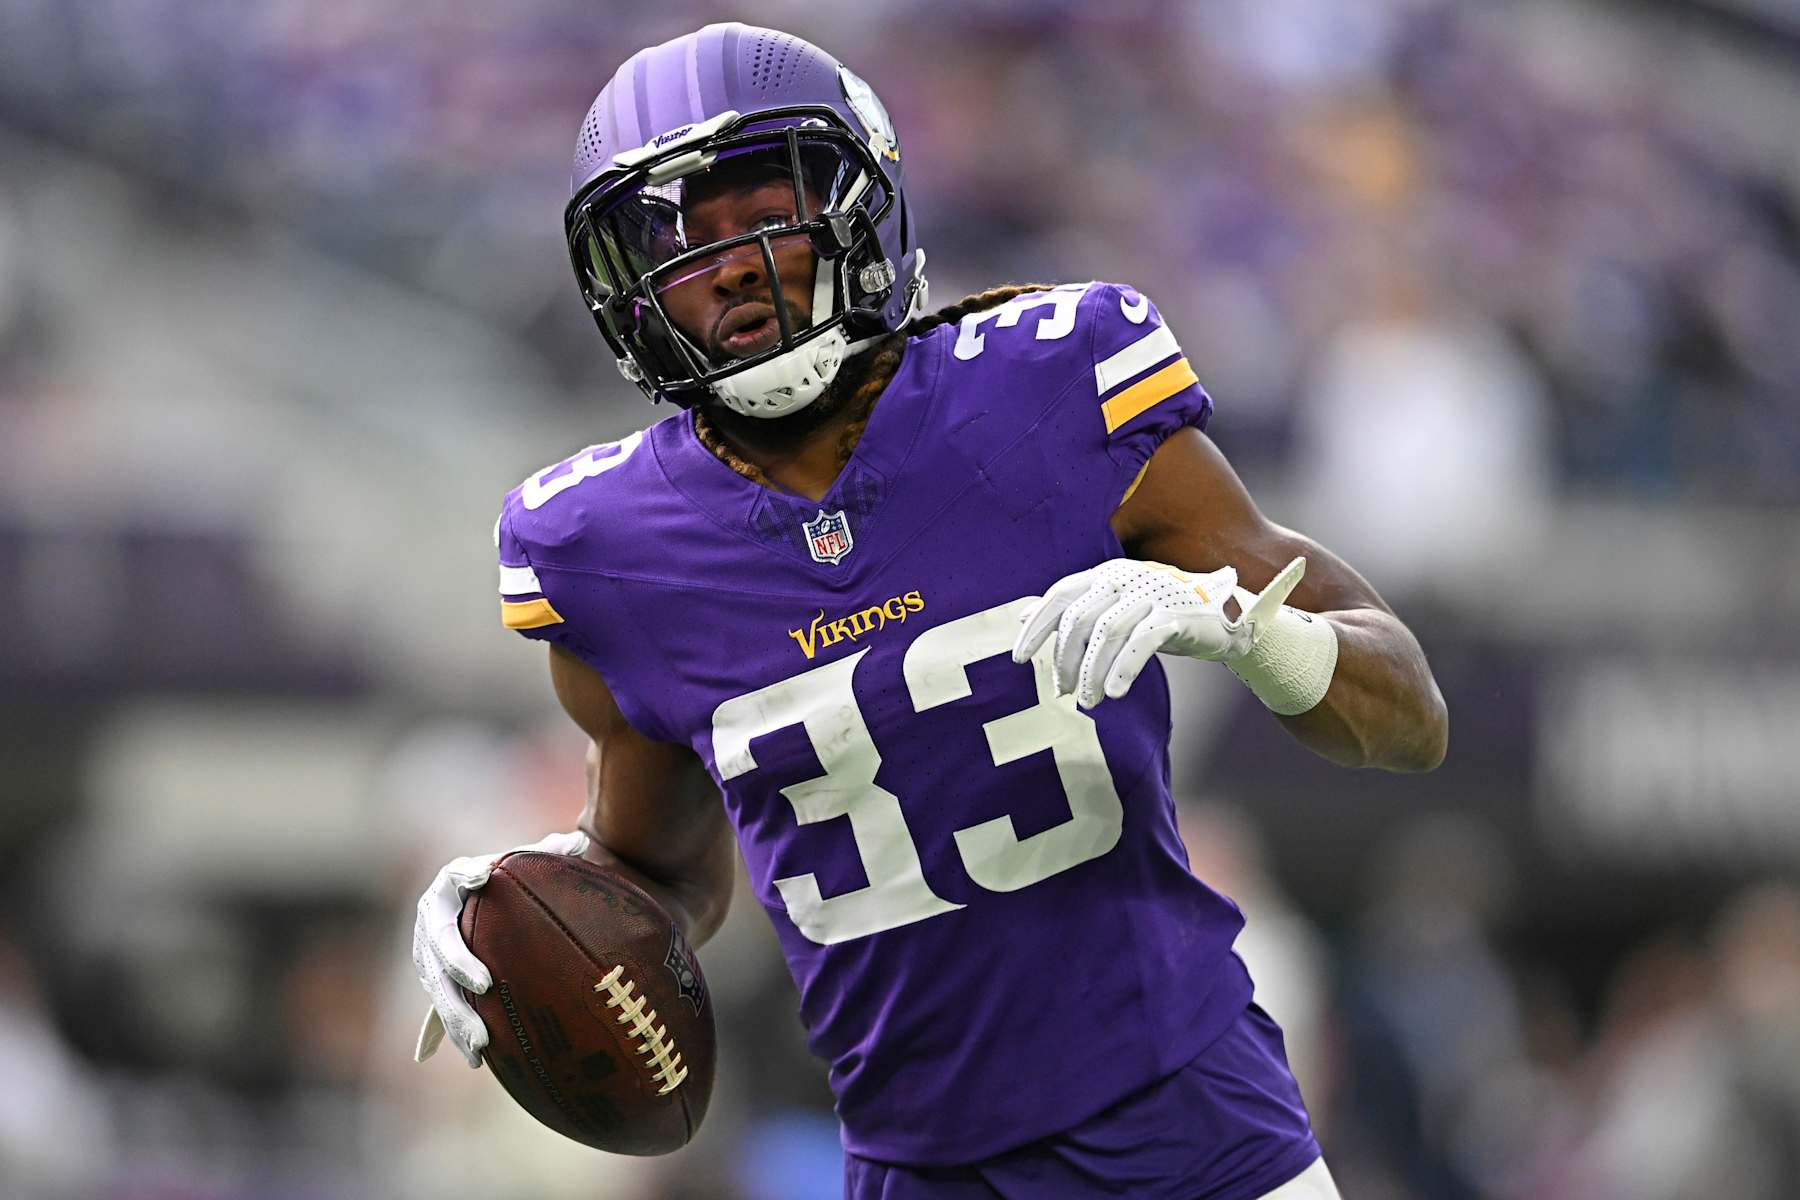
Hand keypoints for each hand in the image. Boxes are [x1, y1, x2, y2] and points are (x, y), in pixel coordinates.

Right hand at [412, 829, 589, 1066]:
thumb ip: (543, 853)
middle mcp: (432, 918)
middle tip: (484, 984)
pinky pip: (439, 1012)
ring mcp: (428, 953)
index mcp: (450, 884)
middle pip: (439, 943)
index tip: (482, 876)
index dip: (465, 875)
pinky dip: (452, 1035)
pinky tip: (475, 1059)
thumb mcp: (517, 863)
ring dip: (456, 1015)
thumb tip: (577, 842)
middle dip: (458, 965)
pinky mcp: (436, 981)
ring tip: (481, 1042)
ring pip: (437, 987)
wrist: (472, 897)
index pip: (455, 876)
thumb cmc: (500, 878)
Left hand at [1011, 557, 1305, 708]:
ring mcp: (1149, 594)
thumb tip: (1022, 614)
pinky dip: (1124, 669)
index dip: (1036, 627)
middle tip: (1061, 691)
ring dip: (1092, 672)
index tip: (1018, 659)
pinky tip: (1115, 693)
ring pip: (1107, 634)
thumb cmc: (1160, 614)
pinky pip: (1141, 644)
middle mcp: (1124, 578)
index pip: (1060, 596)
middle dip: (1065, 659)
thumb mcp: (1113, 608)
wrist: (1224, 617)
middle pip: (1080, 619)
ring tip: (1088, 701)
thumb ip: (1072, 609)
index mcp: (1105, 574)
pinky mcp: (1174, 615)